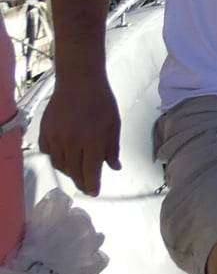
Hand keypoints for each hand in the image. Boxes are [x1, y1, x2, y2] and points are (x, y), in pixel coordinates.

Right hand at [40, 74, 121, 195]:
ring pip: (60, 165)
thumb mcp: (114, 124)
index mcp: (93, 140)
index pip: (91, 171)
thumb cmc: (102, 102)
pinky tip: (65, 159)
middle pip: (74, 171)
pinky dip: (57, 160)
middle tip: (87, 187)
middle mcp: (72, 142)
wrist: (79, 81)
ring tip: (77, 173)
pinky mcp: (45, 132)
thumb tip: (114, 167)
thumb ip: (112, 148)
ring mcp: (56, 137)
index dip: (92, 184)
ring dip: (69, 172)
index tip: (94, 193)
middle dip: (82, 182)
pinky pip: (48, 153)